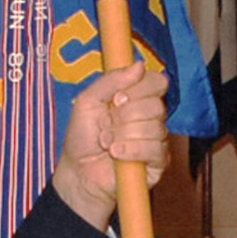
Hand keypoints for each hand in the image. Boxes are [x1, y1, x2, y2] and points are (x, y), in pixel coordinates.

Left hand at [51, 62, 169, 229]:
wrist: (78, 172)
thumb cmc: (82, 138)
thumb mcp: (88, 101)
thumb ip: (111, 80)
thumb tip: (138, 65)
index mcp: (138, 98)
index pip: (157, 82)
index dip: (138, 89)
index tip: (117, 99)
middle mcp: (150, 116)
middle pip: (155, 105)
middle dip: (123, 116)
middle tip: (105, 125)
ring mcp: (156, 139)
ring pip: (153, 127)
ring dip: (122, 135)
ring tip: (107, 142)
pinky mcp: (158, 161)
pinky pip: (154, 149)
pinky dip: (131, 150)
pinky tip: (116, 154)